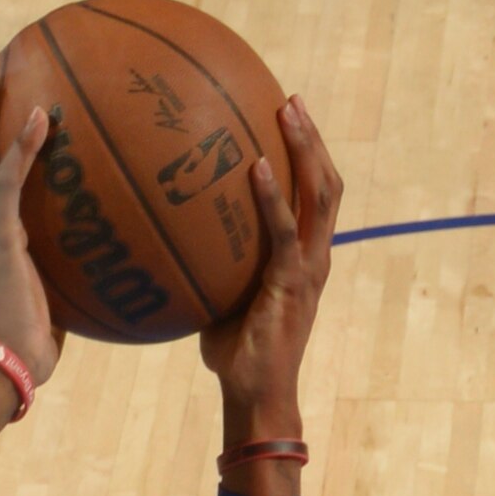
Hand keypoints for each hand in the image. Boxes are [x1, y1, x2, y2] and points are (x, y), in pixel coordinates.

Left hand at [200, 96, 342, 434]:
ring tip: (287, 113)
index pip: (316, 195)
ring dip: (304, 149)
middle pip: (326, 182)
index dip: (309, 155)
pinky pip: (284, 231)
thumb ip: (212, 265)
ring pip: (318, 194)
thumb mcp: (222, 298)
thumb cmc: (235, 353)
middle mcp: (315, 256)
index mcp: (305, 257)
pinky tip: (255, 167)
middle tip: (291, 100)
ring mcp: (308, 268)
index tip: (288, 117)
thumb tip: (168, 238)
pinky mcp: (292, 283)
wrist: (256, 395)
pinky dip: (272, 197)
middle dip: (312, 138)